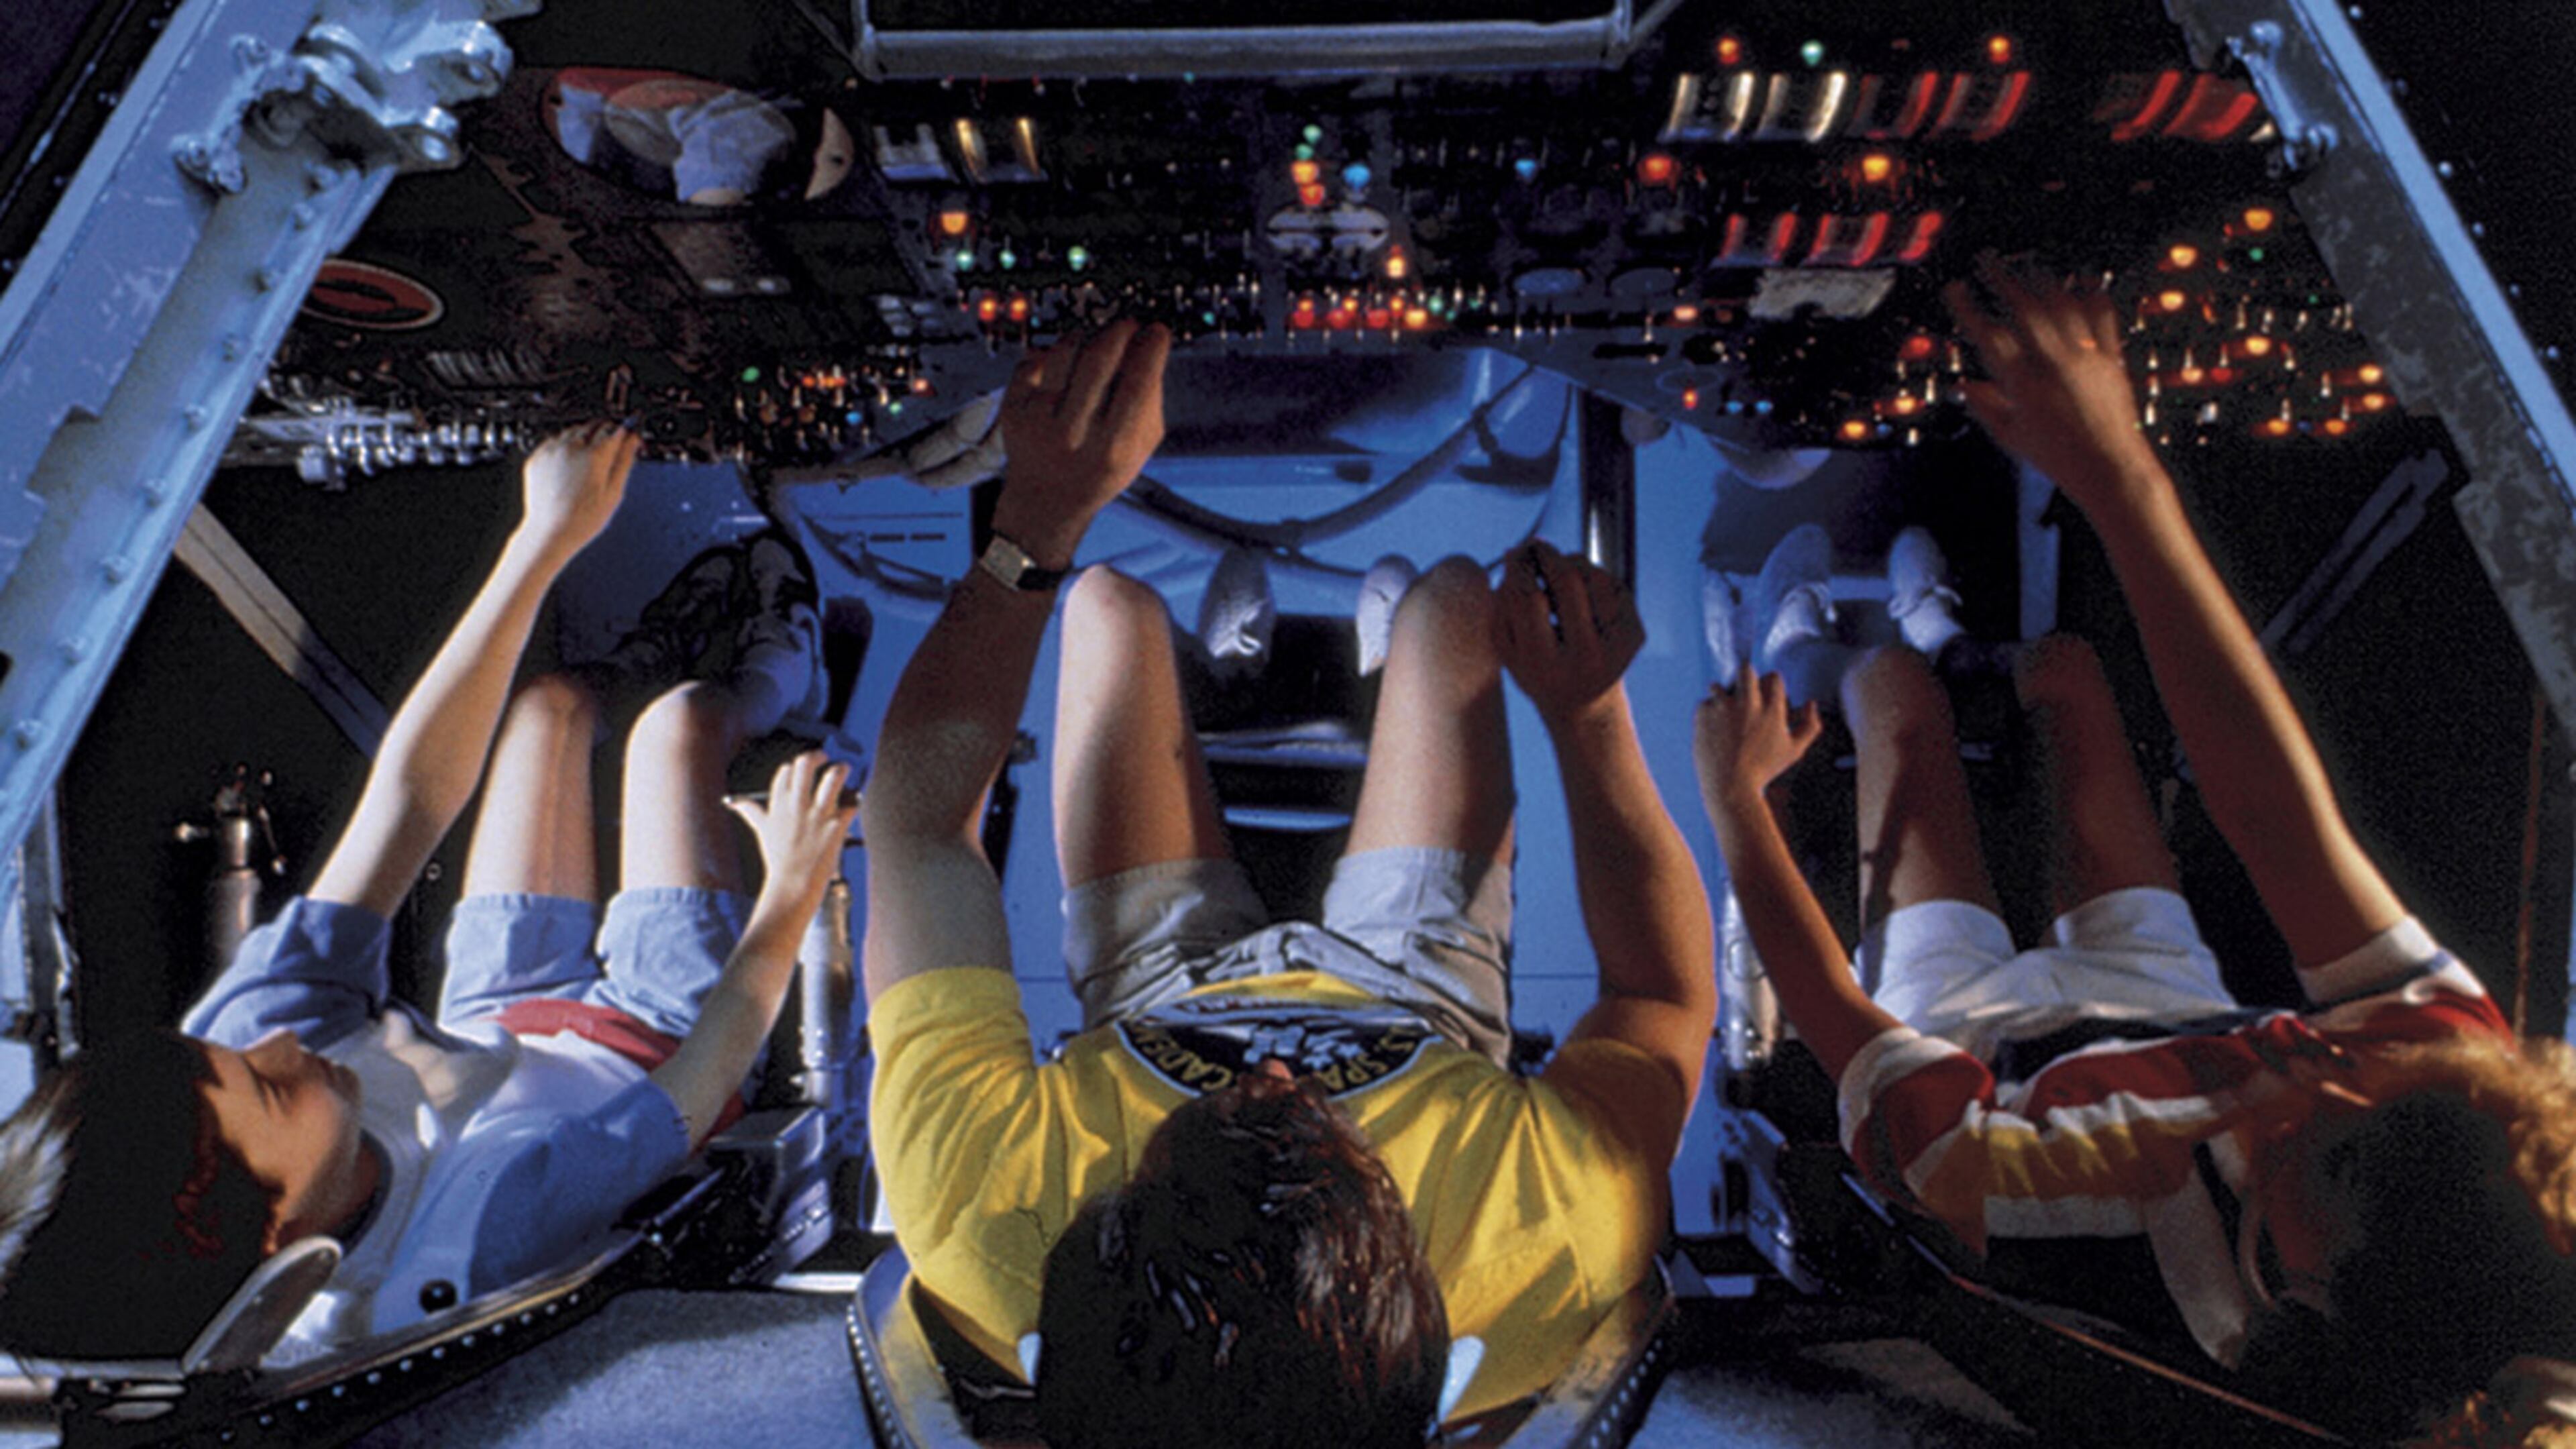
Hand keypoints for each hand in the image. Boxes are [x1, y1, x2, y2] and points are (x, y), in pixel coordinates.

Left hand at [519, 422, 637, 557]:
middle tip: (612, 445)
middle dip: (605, 431)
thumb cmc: (582, 519)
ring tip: (591, 455)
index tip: (629, 434)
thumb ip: (624, 461)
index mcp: (594, 455)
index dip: (625, 432)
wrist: (550, 531)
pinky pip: (554, 441)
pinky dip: (565, 444)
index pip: (615, 430)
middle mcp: (571, 448)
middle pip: (593, 426)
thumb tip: (633, 440)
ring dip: (585, 436)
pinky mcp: (538, 457)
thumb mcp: (614, 492)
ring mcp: (551, 451)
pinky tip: (571, 461)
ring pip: (573, 430)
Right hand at [727, 751, 856, 905]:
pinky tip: (854, 802)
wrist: (793, 885)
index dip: (795, 766)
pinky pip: (851, 803)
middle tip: (825, 758)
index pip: (786, 771)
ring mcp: (818, 814)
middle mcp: (797, 805)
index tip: (800, 769)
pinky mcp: (836, 825)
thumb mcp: (760, 831)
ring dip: (841, 770)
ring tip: (844, 769)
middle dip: (818, 756)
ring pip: (833, 777)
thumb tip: (734, 802)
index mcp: (779, 804)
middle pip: (806, 765)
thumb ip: (750, 811)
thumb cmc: (778, 859)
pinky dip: (855, 800)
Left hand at [991, 319, 1171, 566]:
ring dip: (1085, 334)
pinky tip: (1065, 359)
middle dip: (1119, 331)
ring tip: (1095, 339)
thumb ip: (1150, 402)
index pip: (1138, 382)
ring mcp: (1037, 422)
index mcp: (1112, 448)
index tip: (1157, 331)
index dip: (1152, 347)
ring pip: (1064, 352)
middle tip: (1127, 325)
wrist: (1045, 502)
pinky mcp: (1012, 411)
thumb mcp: (1139, 450)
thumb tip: (1150, 346)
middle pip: (1100, 359)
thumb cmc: (1100, 469)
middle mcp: (1072, 435)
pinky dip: (1053, 352)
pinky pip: (1034, 361)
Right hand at [1494, 541, 1644, 726]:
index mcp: (1546, 666)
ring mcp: (1617, 646)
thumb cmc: (1537, 670)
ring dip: (1570, 563)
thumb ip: (1502, 607)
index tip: (1511, 554)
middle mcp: (1587, 658)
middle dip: (1546, 554)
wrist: (1583, 704)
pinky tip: (1578, 592)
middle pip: (1567, 580)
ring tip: (1554, 572)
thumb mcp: (1509, 650)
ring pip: (1594, 575)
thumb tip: (1513, 555)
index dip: (1518, 569)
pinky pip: (1612, 586)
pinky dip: (1591, 578)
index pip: (1529, 599)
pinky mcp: (1635, 635)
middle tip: (1533, 546)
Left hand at [1694, 666, 1820, 811]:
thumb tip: (1811, 702)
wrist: (1730, 787)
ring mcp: (1724, 707)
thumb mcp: (1794, 751)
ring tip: (1724, 713)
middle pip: (1746, 669)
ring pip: (1719, 685)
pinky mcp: (1704, 714)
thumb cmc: (1764, 771)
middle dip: (1744, 675)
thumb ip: (1810, 726)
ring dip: (1722, 696)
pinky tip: (1713, 731)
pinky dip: (1708, 715)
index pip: (1773, 677)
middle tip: (1742, 687)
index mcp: (1772, 710)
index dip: (1769, 684)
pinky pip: (1705, 704)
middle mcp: (1748, 704)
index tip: (1764, 695)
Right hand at [1944, 256, 2168, 516]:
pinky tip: (2084, 282)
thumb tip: (1966, 387)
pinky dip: (2091, 296)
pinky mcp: (2110, 360)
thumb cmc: (2061, 459)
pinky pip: (2101, 318)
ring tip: (2027, 265)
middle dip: (2001, 278)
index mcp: (2023, 384)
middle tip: (1987, 259)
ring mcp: (2084, 358)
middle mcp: (2053, 364)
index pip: (1988, 334)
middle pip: (2023, 308)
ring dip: (2041, 280)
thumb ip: (1986, 407)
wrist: (2111, 468)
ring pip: (2061, 306)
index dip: (1968, 308)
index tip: (1956, 289)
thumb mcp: (2012, 437)